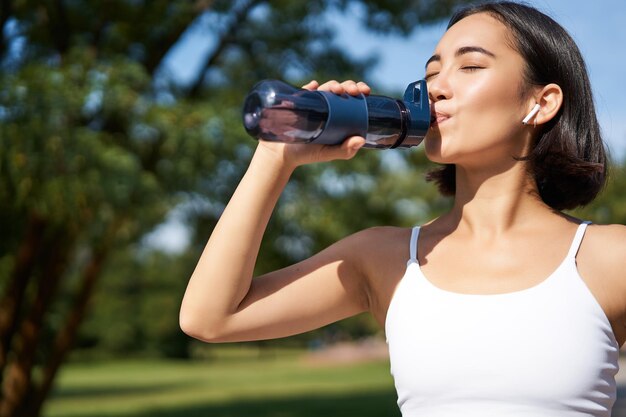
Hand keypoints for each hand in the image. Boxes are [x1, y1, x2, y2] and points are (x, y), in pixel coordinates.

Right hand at [255, 79, 370, 169]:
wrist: (281, 155)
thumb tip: (361, 140)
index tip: (364, 91)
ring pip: (324, 88)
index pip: (351, 98)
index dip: (358, 90)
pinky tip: (312, 86)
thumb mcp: (328, 153)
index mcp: (337, 114)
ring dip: (332, 85)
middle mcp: (326, 105)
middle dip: (348, 85)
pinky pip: (303, 91)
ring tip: (336, 90)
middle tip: (352, 91)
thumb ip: (345, 150)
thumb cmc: (308, 153)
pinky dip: (309, 87)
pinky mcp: (296, 103)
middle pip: (339, 89)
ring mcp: (311, 103)